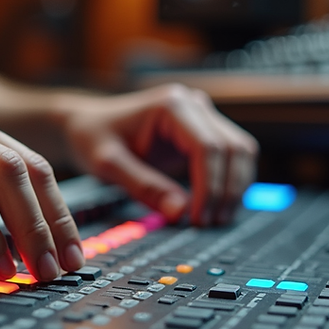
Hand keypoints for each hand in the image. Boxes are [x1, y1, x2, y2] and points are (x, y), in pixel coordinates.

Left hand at [64, 84, 257, 225]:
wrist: (87, 125)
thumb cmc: (93, 137)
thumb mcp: (109, 165)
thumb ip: (144, 186)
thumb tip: (180, 213)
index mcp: (172, 105)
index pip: (209, 146)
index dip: (209, 186)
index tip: (197, 216)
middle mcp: (194, 105)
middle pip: (233, 148)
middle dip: (226, 190)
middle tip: (208, 223)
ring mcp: (202, 117)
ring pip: (240, 152)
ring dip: (234, 188)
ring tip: (214, 219)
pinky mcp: (204, 132)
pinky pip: (232, 157)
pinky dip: (229, 183)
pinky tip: (215, 207)